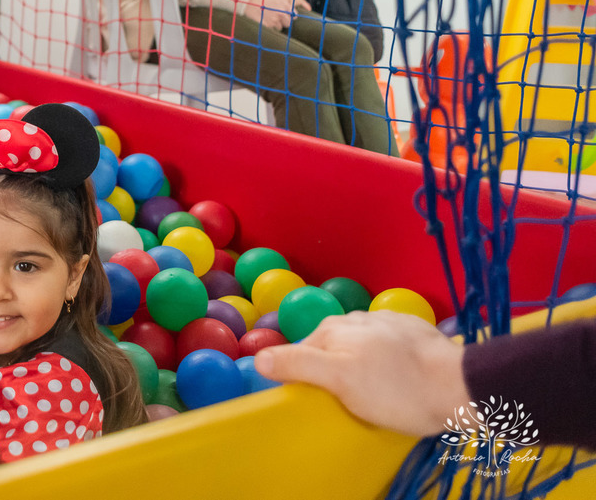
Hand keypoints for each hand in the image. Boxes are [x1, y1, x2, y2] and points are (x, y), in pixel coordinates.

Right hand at [245, 0, 294, 30]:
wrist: (248, 2)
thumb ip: (285, 5)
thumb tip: (294, 14)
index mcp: (284, 4)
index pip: (294, 15)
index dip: (290, 16)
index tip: (286, 16)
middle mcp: (281, 12)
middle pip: (288, 23)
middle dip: (283, 22)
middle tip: (276, 19)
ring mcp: (275, 20)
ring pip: (280, 27)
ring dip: (276, 25)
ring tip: (268, 19)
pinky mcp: (268, 25)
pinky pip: (272, 29)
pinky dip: (269, 26)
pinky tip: (264, 21)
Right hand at [254, 310, 468, 436]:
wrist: (460, 386)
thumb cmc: (395, 388)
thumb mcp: (339, 380)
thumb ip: (297, 364)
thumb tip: (258, 356)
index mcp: (332, 328)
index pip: (302, 352)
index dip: (306, 377)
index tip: (323, 400)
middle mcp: (355, 317)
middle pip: (330, 346)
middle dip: (334, 368)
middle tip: (352, 399)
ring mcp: (386, 320)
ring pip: (359, 344)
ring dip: (361, 362)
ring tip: (379, 389)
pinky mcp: (413, 330)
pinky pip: (387, 343)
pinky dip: (387, 358)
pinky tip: (399, 375)